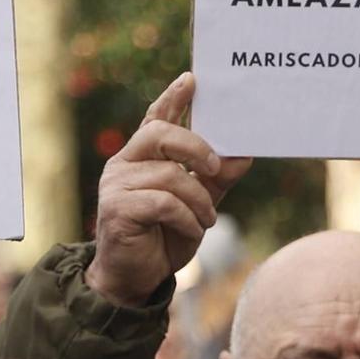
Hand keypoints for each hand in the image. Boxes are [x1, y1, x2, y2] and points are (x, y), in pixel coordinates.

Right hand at [87, 72, 252, 307]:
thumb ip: (217, 179)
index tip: (192, 80)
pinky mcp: (117, 209)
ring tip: (207, 219)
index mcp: (142, 156)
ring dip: (199, 199)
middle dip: (196, 148)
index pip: (156, 118)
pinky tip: (193, 230)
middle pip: (160, 134)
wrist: (135, 279)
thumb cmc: (163, 237)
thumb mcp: (198, 205)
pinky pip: (164, 203)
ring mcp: (117, 185)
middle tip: (215, 168)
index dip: (173, 98)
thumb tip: (242, 155)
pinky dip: (187, 218)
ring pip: (170, 175)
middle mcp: (124, 164)